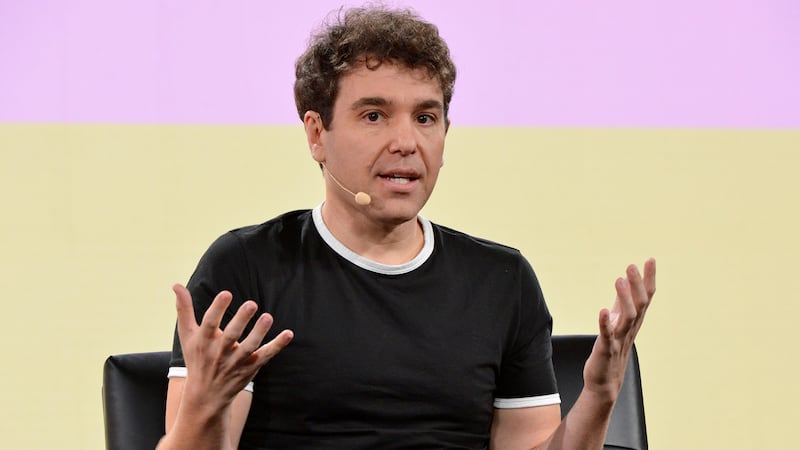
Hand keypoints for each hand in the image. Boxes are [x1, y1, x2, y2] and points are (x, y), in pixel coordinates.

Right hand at [173, 284, 293, 409]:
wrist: (205, 396)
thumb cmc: (196, 358)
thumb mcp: (187, 335)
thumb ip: (184, 309)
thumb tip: (176, 285)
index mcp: (204, 341)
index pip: (210, 324)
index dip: (217, 309)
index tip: (226, 293)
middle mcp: (219, 353)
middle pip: (231, 336)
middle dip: (241, 320)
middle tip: (251, 304)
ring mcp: (236, 362)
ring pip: (249, 347)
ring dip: (259, 333)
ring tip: (268, 317)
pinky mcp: (250, 368)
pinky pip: (265, 356)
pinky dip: (277, 346)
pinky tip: (288, 333)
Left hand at [582, 258, 655, 399]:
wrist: (605, 380)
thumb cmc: (612, 348)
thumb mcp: (619, 322)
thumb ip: (622, 303)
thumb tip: (626, 282)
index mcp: (634, 320)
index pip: (646, 297)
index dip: (649, 278)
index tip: (651, 259)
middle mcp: (630, 328)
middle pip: (640, 304)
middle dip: (637, 284)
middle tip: (631, 265)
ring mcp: (619, 338)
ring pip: (627, 317)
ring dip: (624, 298)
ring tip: (618, 280)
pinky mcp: (606, 348)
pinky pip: (607, 334)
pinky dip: (605, 322)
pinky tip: (603, 310)